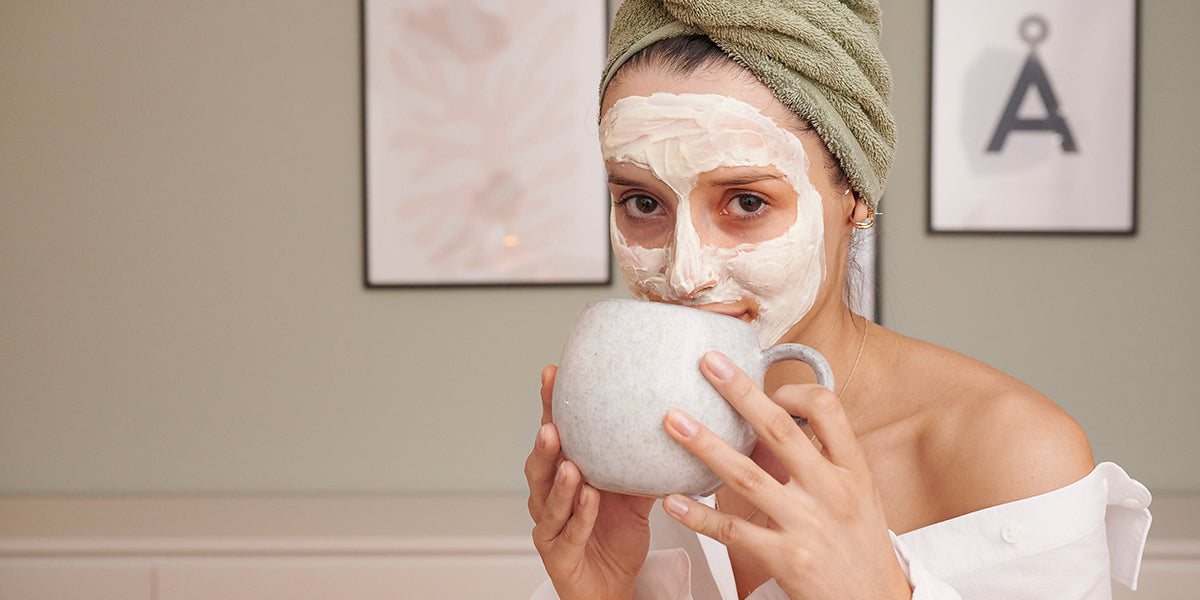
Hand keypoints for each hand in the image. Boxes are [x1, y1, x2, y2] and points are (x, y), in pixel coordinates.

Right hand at [524, 366, 654, 599]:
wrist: (611, 587)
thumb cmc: (616, 538)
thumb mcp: (635, 496)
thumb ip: (644, 465)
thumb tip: (677, 426)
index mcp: (565, 475)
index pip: (556, 435)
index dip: (550, 406)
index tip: (552, 374)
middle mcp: (549, 497)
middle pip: (540, 463)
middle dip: (545, 439)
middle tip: (553, 419)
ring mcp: (550, 526)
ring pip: (546, 499)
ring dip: (557, 479)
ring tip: (568, 460)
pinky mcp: (557, 555)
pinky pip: (568, 533)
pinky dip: (578, 515)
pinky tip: (588, 498)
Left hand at [660, 352, 911, 599]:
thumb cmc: (861, 547)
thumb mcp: (860, 495)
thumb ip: (823, 460)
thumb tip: (776, 419)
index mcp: (853, 470)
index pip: (828, 409)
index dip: (793, 389)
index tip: (767, 383)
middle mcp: (831, 491)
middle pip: (780, 430)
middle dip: (740, 393)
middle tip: (708, 364)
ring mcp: (807, 525)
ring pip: (748, 476)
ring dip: (706, 445)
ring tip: (674, 421)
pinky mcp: (787, 559)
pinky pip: (734, 532)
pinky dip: (700, 515)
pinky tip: (672, 500)